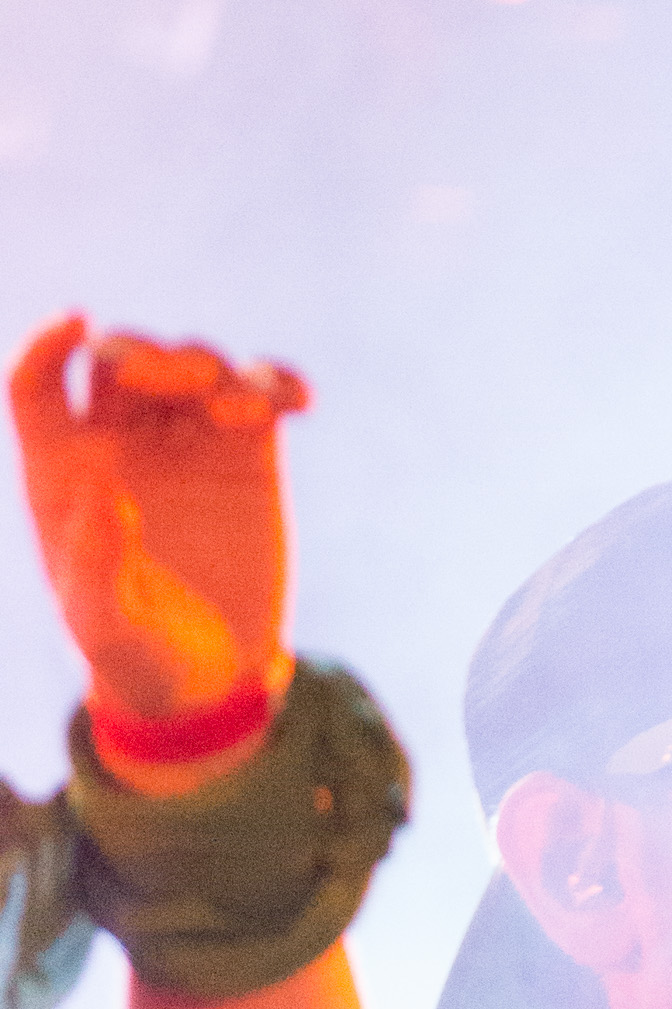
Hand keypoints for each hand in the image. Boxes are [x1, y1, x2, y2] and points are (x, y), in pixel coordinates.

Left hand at [11, 313, 307, 727]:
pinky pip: (261, 396)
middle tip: (183, 382)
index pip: (37, 384)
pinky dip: (278, 385)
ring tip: (246, 415)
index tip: (76, 324)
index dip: (46, 344)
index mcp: (63, 471)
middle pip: (121, 361)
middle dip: (150, 356)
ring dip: (217, 371)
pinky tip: (297, 402)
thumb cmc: (138, 659)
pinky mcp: (249, 458)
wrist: (212, 684)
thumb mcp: (106, 626)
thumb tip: (101, 485)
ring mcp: (187, 445)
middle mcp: (120, 446)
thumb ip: (98, 561)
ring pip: (194, 366)